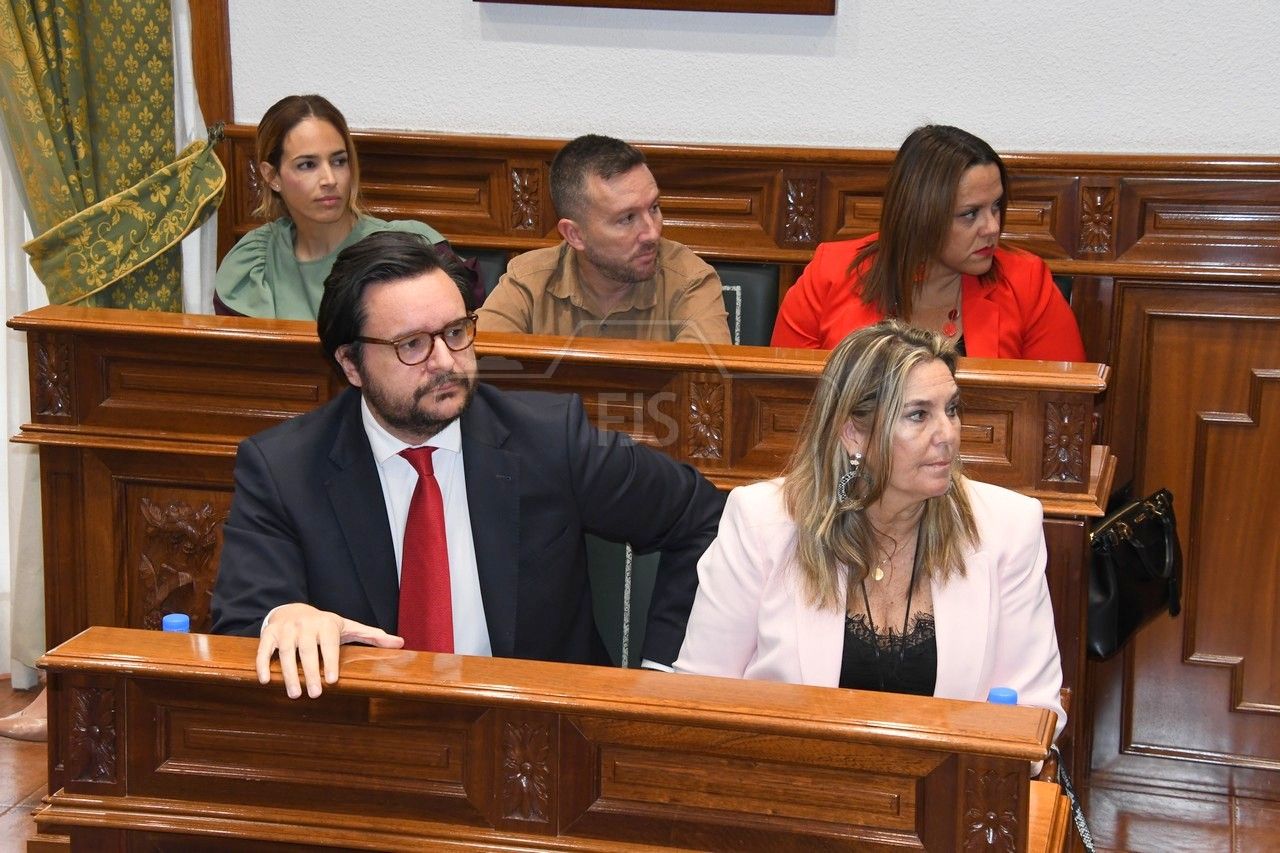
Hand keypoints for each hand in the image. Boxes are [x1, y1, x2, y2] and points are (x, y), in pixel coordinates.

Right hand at [256, 603, 403, 698]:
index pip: (329, 644)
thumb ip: (372, 636)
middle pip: (307, 650)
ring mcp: (286, 629)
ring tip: (294, 694)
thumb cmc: (324, 625)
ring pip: (286, 651)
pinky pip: (264, 650)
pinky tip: (265, 681)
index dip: (330, 661)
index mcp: (326, 624)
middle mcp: (305, 624)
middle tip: (314, 694)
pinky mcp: (269, 633)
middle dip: (310, 672)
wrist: (293, 609)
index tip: (332, 681)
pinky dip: (263, 664)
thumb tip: (401, 643)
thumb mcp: (348, 627)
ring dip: (288, 673)